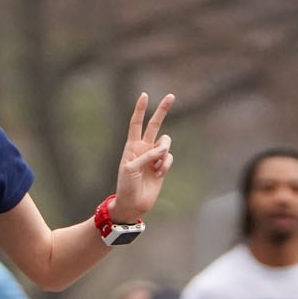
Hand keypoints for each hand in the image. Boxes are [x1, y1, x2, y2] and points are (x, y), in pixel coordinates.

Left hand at [109, 93, 175, 224]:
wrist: (133, 203)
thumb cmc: (126, 185)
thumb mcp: (131, 168)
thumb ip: (147, 156)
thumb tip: (164, 148)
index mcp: (132, 146)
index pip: (136, 123)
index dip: (140, 109)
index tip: (144, 95)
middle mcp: (144, 148)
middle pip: (154, 124)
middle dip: (162, 110)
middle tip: (171, 96)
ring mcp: (154, 157)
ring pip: (166, 142)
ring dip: (163, 151)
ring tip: (155, 166)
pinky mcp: (162, 167)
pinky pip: (169, 157)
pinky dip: (165, 165)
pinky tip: (158, 174)